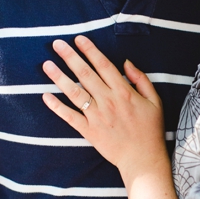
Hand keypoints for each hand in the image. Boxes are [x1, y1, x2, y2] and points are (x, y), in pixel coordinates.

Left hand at [41, 36, 168, 186]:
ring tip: (47, 64)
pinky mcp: (89, 131)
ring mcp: (96, 116)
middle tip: (56, 44)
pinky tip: (45, 95)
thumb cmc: (150, 130)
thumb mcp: (154, 101)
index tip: (78, 39)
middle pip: (85, 74)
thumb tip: (125, 62)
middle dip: (70, 57)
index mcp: (124, 92)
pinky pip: (70, 116)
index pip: (103, 65)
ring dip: (59, 77)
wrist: (143, 159)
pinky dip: (57, 106)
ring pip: (75, 92)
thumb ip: (141, 79)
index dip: (90, 50)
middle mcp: (108, 101)